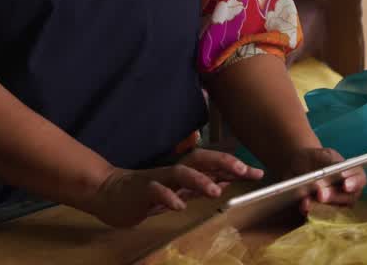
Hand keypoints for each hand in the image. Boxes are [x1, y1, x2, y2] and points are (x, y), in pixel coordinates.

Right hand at [86, 149, 263, 227]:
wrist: (108, 193)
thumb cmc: (146, 192)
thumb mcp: (177, 191)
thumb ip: (199, 186)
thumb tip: (225, 183)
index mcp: (184, 171)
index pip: (213, 165)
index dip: (235, 167)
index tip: (258, 172)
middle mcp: (173, 170)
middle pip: (201, 159)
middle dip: (223, 162)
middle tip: (243, 170)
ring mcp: (157, 178)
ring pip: (180, 172)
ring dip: (199, 180)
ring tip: (215, 191)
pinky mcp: (141, 189)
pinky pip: (155, 191)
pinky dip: (167, 197)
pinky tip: (178, 206)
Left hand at [280, 147, 365, 212]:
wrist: (292, 170)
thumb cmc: (310, 160)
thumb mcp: (317, 155)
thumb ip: (327, 161)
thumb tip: (337, 168)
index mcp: (350, 173)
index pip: (359, 179)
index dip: (355, 182)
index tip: (346, 185)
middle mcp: (346, 193)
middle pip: (348, 198)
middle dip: (334, 196)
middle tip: (321, 194)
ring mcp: (334, 206)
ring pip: (335, 211)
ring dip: (321, 207)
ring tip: (306, 202)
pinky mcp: (321, 216)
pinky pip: (320, 218)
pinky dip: (311, 213)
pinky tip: (302, 206)